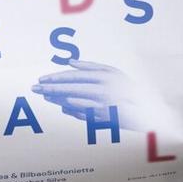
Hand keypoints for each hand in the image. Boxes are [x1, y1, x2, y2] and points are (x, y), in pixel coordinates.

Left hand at [32, 60, 164, 131]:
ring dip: (57, 99)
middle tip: (35, 89)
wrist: (147, 110)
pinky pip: (82, 114)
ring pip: (73, 102)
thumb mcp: (113, 72)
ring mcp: (101, 106)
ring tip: (45, 97)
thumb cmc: (128, 88)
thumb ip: (91, 66)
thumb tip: (70, 62)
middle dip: (50, 88)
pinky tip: (62, 107)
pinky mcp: (103, 119)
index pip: (73, 76)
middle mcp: (101, 90)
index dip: (56, 78)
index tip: (42, 80)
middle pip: (70, 88)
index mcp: (103, 76)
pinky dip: (71, 110)